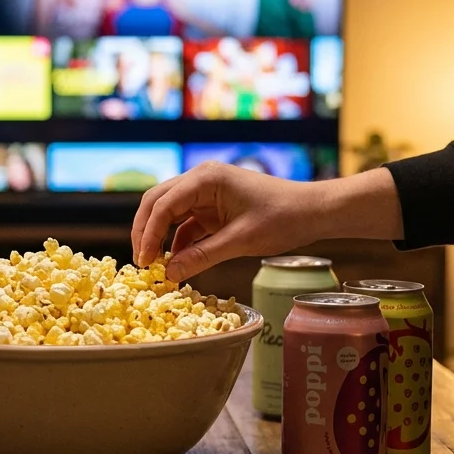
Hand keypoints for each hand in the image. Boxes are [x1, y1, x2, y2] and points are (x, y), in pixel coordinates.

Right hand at [132, 162, 319, 280]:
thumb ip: (203, 256)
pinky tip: (177, 262)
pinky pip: (187, 223)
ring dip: (160, 237)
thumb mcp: (241, 241)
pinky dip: (179, 242)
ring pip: (169, 213)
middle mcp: (201, 180)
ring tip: (156, 265)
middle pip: (158, 203)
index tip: (144, 261)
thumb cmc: (282, 219)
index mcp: (206, 178)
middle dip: (146, 232)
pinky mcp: (213, 207)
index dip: (149, 233)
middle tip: (142, 263)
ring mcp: (206, 193)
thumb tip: (169, 274)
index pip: (163, 204)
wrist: (312, 211)